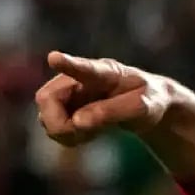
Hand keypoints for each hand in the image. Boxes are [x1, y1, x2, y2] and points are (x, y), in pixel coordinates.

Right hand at [34, 51, 175, 145]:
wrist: (147, 103)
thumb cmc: (148, 100)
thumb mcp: (143, 108)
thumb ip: (112, 112)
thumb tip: (77, 122)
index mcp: (106, 72)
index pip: (86, 68)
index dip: (68, 64)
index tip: (54, 58)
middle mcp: (79, 78)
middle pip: (48, 99)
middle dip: (60, 123)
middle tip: (85, 134)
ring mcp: (68, 91)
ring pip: (46, 115)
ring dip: (65, 132)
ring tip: (92, 132)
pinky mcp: (63, 106)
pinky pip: (52, 126)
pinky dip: (66, 137)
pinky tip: (85, 133)